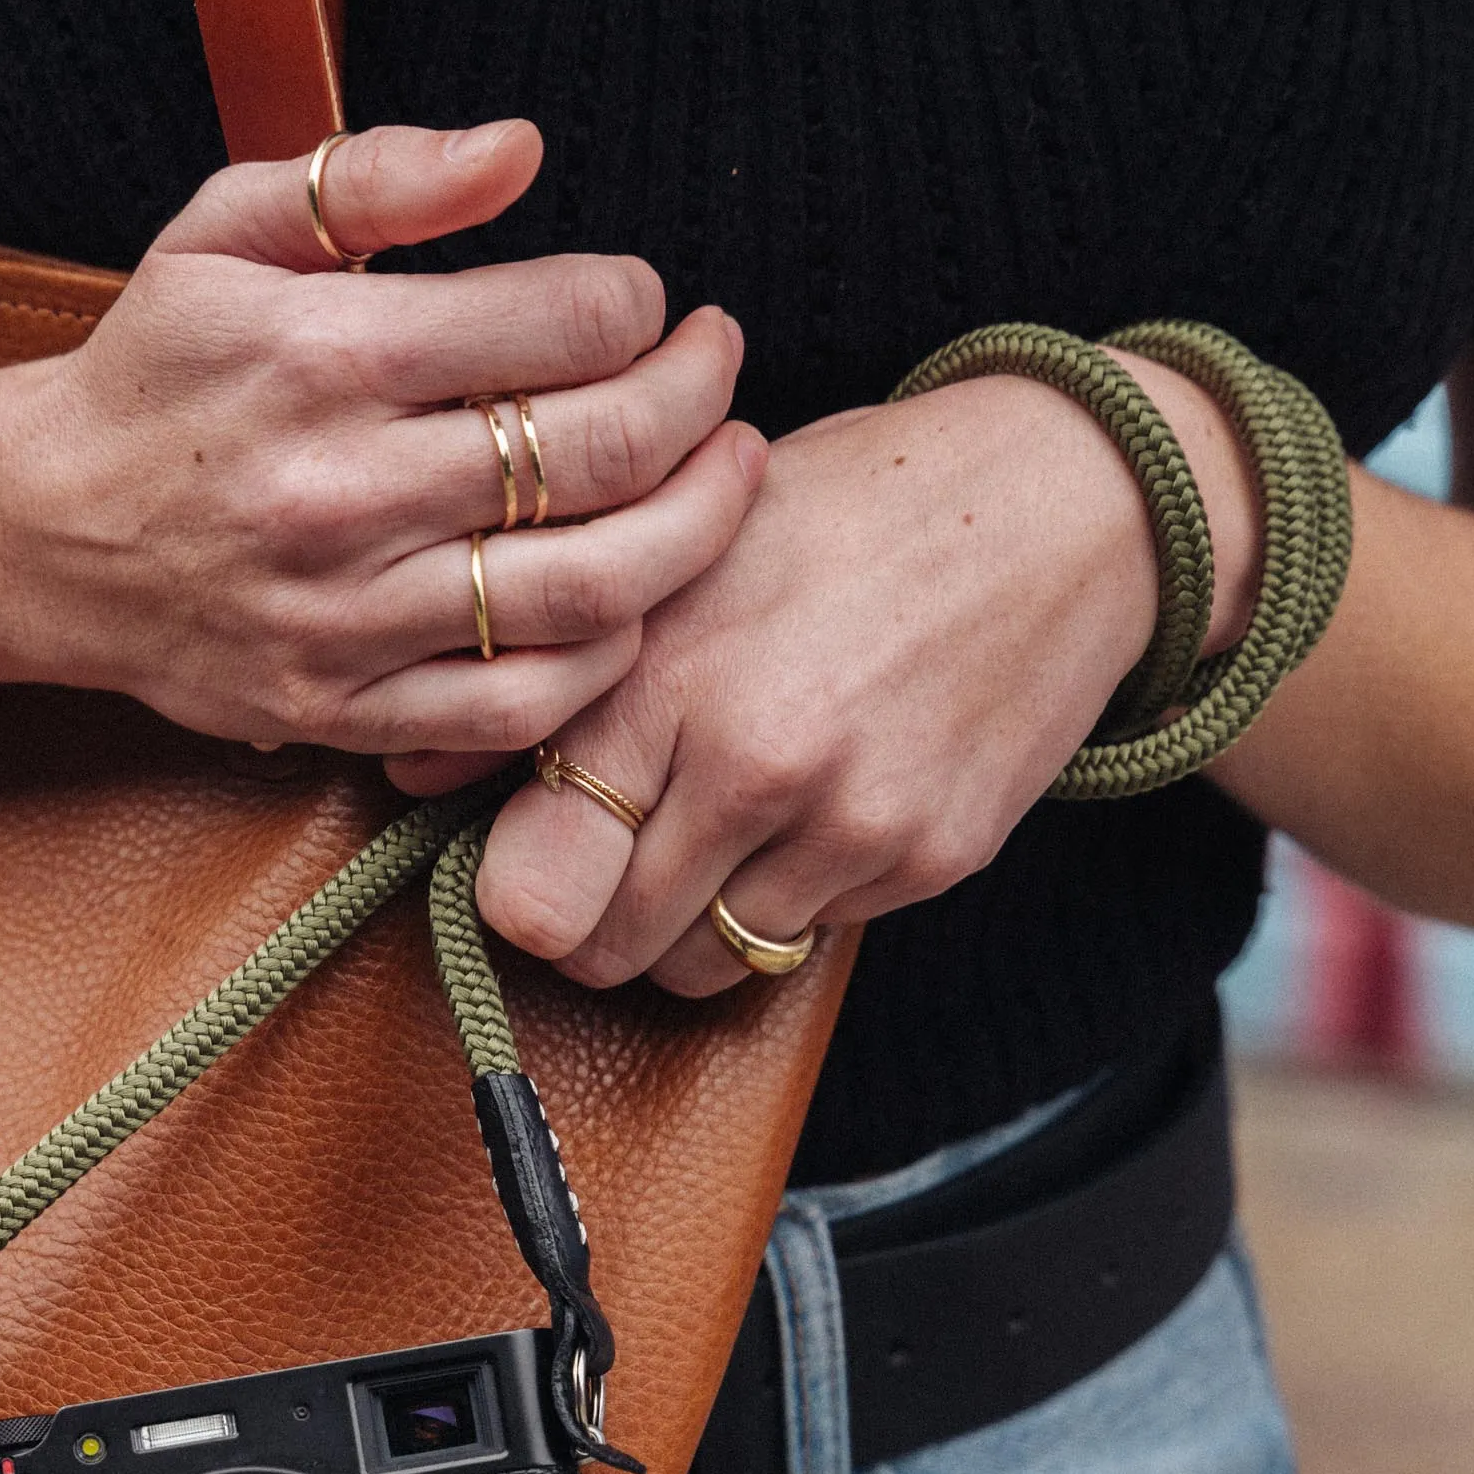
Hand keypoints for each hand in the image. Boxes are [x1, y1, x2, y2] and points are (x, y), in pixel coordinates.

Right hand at [0, 122, 764, 758]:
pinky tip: (636, 594)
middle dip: (699, 398)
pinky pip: (521, 702)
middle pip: (602, 455)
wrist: (36, 532)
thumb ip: (376, 177)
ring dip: (695, 529)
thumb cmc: (156, 368)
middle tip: (719, 368)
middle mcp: (341, 492)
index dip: (641, 304)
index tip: (651, 300)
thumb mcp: (227, 231)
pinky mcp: (342, 709)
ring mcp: (346, 617)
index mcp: (325, 355)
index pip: (564, 324)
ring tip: (727, 473)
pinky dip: (608, 653)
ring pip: (590, 590)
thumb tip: (522, 148)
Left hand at [390, 356, 1262, 991]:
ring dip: (680, 928)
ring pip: (704, 968)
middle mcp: (758, 764)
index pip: (532, 888)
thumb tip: (407, 764)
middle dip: (586, 922)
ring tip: (696, 839)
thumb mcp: (685, 554)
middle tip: (600, 859)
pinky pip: (805, 943)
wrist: (1065, 506)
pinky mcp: (926, 861)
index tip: (523, 850)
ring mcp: (850, 825)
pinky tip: (792, 820)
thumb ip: (549, 670)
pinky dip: (778, 906)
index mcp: (671, 676)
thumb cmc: (850, 511)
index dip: (512, 886)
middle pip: (608, 952)